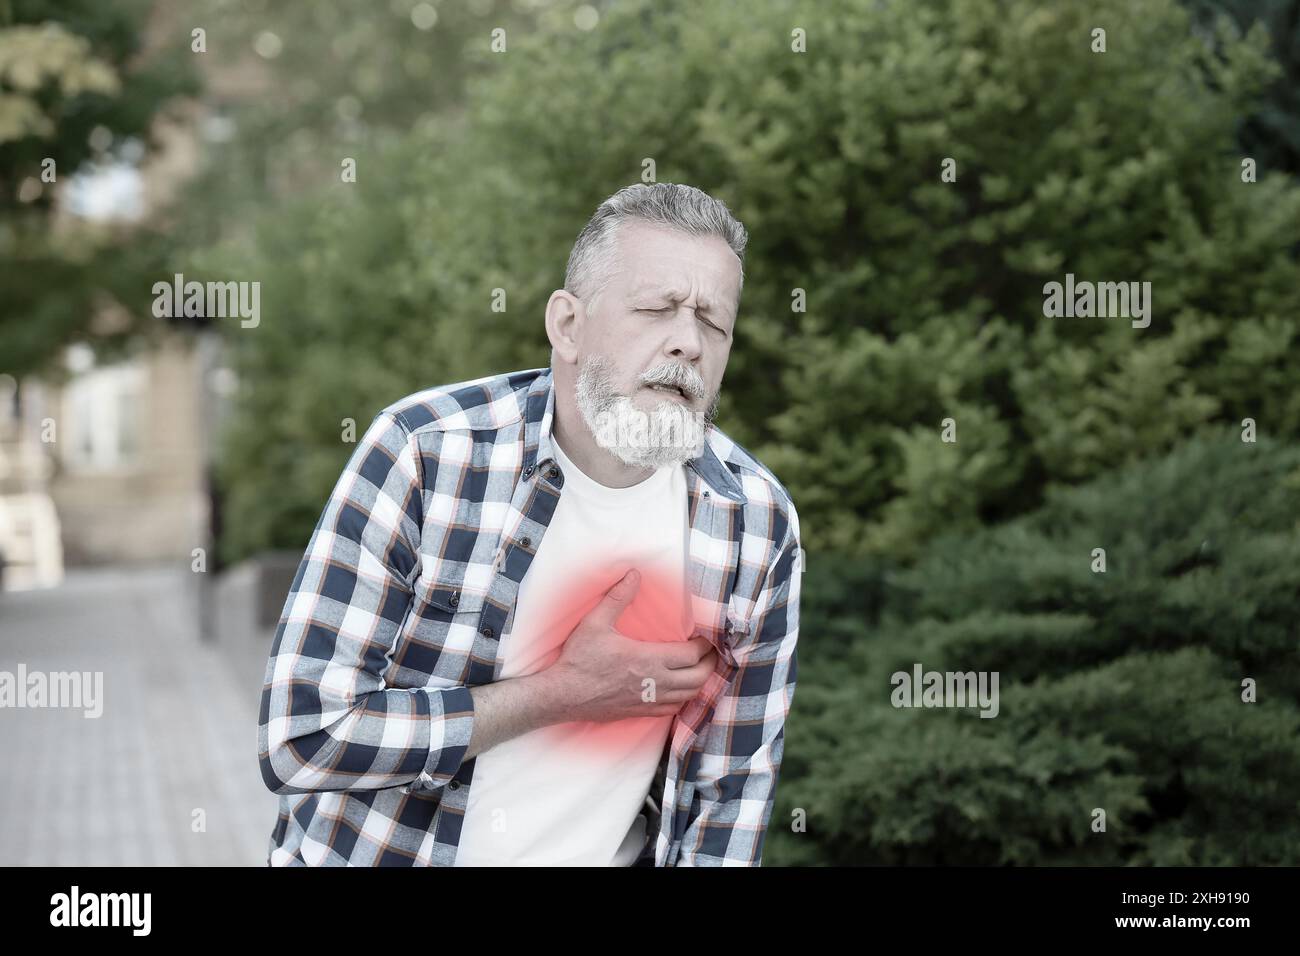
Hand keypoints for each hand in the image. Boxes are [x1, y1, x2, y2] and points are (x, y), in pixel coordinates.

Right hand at [538, 568, 717, 721]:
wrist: (563, 695)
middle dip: (710, 664)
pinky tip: (681, 690)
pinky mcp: (642, 712)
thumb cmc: (579, 659)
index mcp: (648, 659)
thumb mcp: (596, 623)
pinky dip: (685, 699)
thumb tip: (634, 574)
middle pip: (698, 677)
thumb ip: (618, 598)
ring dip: (700, 682)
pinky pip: (674, 709)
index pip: (692, 655)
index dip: (705, 646)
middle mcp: (655, 682)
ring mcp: (650, 701)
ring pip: (689, 696)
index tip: (705, 636)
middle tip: (711, 652)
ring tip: (701, 669)